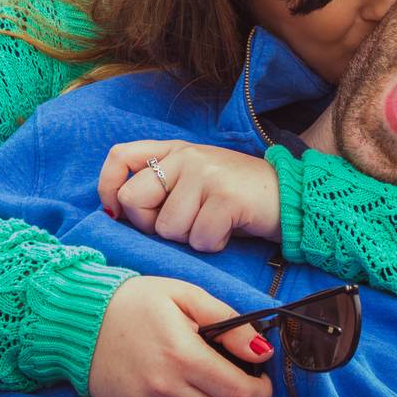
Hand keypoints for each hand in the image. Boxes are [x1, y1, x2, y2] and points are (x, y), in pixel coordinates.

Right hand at [88, 276, 272, 396]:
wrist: (80, 319)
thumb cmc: (135, 303)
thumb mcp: (185, 295)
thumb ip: (228, 322)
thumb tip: (262, 351)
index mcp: (184, 355)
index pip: (241, 394)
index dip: (261, 391)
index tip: (260, 379)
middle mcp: (167, 388)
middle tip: (235, 379)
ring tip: (208, 382)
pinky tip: (185, 391)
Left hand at [98, 140, 281, 251]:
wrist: (288, 196)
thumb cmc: (234, 197)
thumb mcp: (194, 180)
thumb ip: (160, 186)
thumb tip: (116, 211)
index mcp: (173, 150)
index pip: (118, 157)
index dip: (107, 188)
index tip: (117, 214)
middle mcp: (185, 156)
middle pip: (133, 200)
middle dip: (152, 225)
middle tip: (185, 224)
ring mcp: (205, 174)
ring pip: (167, 228)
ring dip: (190, 238)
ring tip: (213, 224)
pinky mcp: (225, 197)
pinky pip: (199, 239)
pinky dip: (214, 245)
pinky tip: (228, 231)